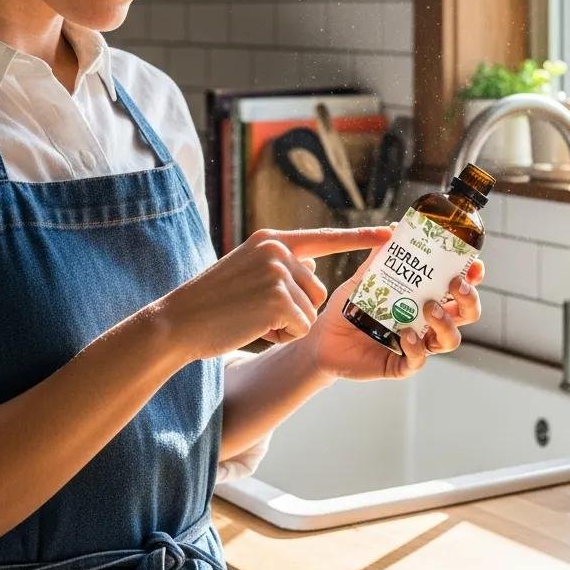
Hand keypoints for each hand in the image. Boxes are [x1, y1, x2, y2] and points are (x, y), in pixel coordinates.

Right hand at [159, 226, 393, 361]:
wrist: (177, 322)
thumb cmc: (212, 303)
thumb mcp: (248, 271)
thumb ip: (283, 267)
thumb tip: (315, 267)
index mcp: (272, 240)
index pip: (326, 238)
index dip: (362, 238)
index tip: (392, 233)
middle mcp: (279, 250)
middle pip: (317, 290)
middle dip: (295, 310)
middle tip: (256, 312)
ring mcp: (279, 273)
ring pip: (310, 311)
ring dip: (287, 324)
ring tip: (251, 319)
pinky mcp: (279, 299)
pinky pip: (300, 327)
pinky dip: (280, 336)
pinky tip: (252, 329)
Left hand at [304, 228, 486, 381]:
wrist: (323, 339)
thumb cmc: (348, 308)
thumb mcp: (363, 278)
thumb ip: (379, 257)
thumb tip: (393, 229)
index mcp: (425, 299)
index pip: (458, 289)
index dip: (472, 278)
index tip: (474, 265)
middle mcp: (427, 322)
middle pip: (466, 314)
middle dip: (468, 299)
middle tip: (456, 284)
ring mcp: (418, 345)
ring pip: (451, 339)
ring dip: (446, 323)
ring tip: (429, 308)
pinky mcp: (402, 365)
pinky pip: (419, 360)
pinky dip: (416, 347)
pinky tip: (405, 334)